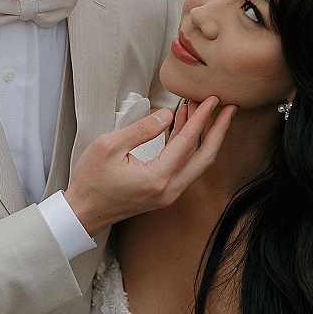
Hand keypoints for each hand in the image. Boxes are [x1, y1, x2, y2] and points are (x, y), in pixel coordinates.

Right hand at [64, 96, 236, 236]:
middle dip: (219, 130)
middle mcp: (169, 189)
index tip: (213, 100)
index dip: (202, 118)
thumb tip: (167, 115)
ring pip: (196, 162)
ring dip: (203, 135)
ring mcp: (168, 193)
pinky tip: (182, 124)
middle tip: (230, 108)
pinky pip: (184, 166)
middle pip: (205, 157)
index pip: (188, 142)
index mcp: (157, 178)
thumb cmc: (91, 182)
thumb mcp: (109, 146)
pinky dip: (188, 144)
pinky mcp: (163, 192)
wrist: (82, 212)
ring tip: (203, 109)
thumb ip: (141, 129)